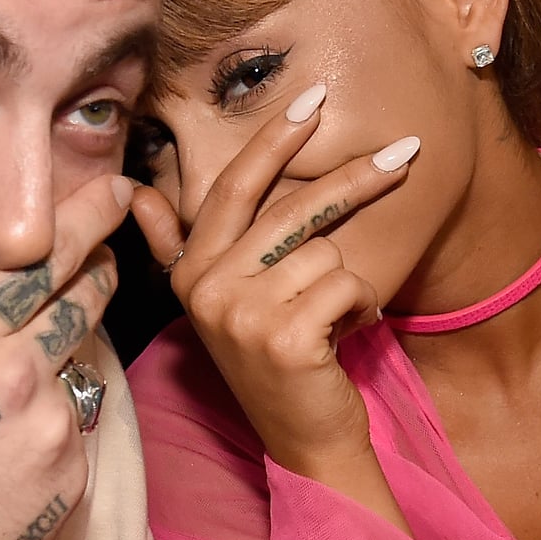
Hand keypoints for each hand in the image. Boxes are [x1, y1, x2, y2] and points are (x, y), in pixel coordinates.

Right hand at [0, 176, 127, 539]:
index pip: (39, 260)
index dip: (84, 220)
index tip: (114, 190)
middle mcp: (20, 372)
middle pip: (81, 298)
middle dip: (98, 262)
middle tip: (110, 237)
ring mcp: (54, 426)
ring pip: (79, 361)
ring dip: (70, 341)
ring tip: (43, 341)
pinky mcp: (75, 474)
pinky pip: (75, 423)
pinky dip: (56, 413)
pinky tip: (13, 432)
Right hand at [130, 98, 417, 476]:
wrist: (305, 440)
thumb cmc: (278, 362)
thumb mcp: (223, 303)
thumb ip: (179, 246)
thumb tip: (132, 193)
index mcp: (190, 274)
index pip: (231, 189)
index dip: (272, 140)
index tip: (312, 99)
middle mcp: (207, 291)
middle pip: (290, 209)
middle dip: (355, 177)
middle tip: (407, 153)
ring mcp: (243, 316)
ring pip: (326, 251)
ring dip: (350, 282)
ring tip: (335, 316)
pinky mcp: (286, 338)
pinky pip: (348, 283)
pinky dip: (363, 306)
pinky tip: (345, 334)